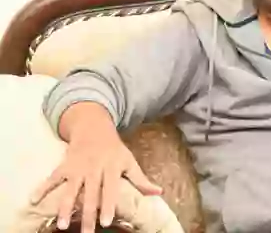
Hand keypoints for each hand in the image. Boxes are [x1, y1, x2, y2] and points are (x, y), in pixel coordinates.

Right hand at [29, 129, 161, 232]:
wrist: (94, 127)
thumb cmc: (114, 149)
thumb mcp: (129, 161)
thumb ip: (141, 179)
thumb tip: (158, 193)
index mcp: (112, 167)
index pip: (111, 189)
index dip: (108, 205)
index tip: (106, 221)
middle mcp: (94, 168)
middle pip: (90, 194)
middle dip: (88, 214)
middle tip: (87, 232)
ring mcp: (78, 167)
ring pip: (70, 189)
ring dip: (66, 207)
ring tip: (62, 224)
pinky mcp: (64, 165)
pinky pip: (52, 178)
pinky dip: (42, 188)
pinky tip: (33, 200)